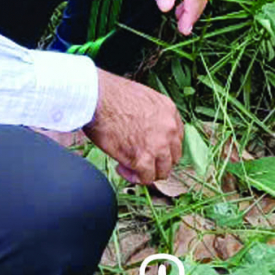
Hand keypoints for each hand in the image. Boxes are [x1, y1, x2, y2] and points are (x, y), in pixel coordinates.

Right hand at [85, 68, 182, 183]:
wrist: (97, 99)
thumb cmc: (110, 95)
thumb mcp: (142, 97)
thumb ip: (151, 114)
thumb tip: (145, 128)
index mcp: (169, 110)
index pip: (177, 138)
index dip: (164, 147)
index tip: (152, 150)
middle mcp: (169, 129)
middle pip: (173, 157)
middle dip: (157, 161)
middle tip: (141, 160)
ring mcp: (159, 145)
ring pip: (163, 171)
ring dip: (147, 172)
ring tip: (130, 167)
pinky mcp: (143, 159)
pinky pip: (146, 178)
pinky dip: (134, 177)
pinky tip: (121, 167)